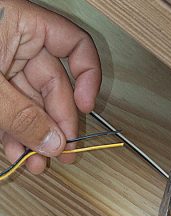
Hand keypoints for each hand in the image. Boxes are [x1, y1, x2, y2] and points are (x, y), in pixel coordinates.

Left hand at [0, 0, 100, 173]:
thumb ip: (20, 114)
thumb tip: (54, 142)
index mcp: (20, 24)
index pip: (74, 44)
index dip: (88, 76)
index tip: (85, 106)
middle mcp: (16, 43)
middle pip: (54, 85)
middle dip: (58, 122)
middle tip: (62, 152)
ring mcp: (3, 66)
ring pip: (33, 104)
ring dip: (37, 135)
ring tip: (38, 162)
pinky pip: (13, 111)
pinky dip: (15, 134)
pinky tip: (17, 152)